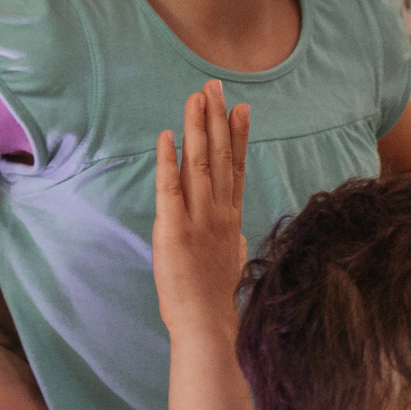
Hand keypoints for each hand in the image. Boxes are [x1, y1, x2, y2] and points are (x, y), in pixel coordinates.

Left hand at [153, 80, 251, 335]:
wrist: (207, 324)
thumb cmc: (217, 298)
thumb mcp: (232, 259)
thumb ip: (232, 238)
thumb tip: (235, 230)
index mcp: (231, 218)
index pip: (237, 167)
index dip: (238, 136)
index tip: (242, 107)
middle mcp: (218, 212)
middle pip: (219, 157)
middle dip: (217, 118)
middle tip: (213, 85)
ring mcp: (198, 219)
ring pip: (198, 164)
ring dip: (197, 129)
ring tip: (196, 98)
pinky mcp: (173, 230)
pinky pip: (170, 188)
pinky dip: (168, 161)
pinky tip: (168, 137)